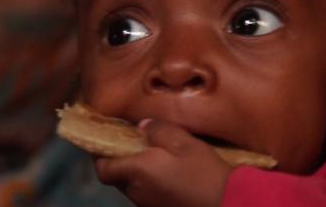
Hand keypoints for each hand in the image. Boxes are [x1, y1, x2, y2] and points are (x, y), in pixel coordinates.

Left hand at [94, 119, 233, 206]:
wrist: (226, 202)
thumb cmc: (204, 172)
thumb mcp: (184, 143)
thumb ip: (159, 131)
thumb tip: (142, 126)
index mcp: (137, 172)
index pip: (102, 168)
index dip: (100, 155)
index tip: (107, 138)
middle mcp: (136, 191)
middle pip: (115, 176)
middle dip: (119, 159)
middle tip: (132, 141)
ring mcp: (146, 203)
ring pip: (130, 184)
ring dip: (134, 169)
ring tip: (150, 153)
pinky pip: (144, 191)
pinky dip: (146, 180)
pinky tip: (164, 170)